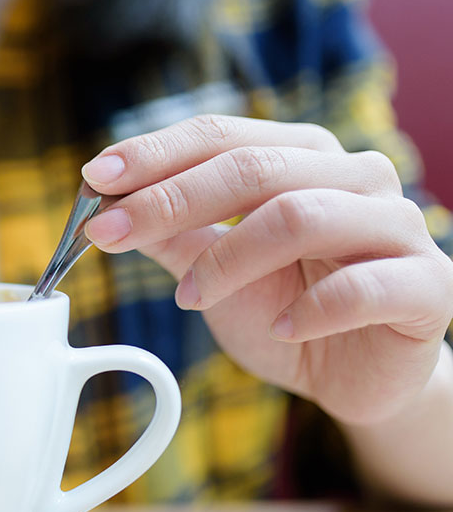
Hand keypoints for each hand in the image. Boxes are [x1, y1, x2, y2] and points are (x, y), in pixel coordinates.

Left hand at [81, 114, 452, 425]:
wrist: (355, 376)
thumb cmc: (284, 310)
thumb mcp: (212, 272)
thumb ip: (170, 236)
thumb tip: (105, 205)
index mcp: (303, 157)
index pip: (221, 136)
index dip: (153, 154)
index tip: (92, 179)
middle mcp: (356, 176)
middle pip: (253, 168)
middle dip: (169, 200)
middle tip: (108, 234)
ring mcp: (398, 226)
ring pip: (300, 215)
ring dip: (228, 259)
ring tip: (190, 297)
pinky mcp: (427, 286)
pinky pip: (361, 287)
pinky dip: (308, 309)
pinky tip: (278, 326)